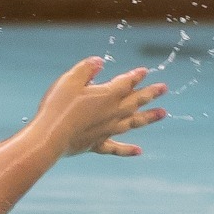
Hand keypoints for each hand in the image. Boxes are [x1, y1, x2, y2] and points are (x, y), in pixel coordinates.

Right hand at [27, 57, 166, 156]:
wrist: (49, 138)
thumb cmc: (58, 107)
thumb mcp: (70, 80)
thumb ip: (86, 69)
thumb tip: (99, 61)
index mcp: (107, 96)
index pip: (126, 83)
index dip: (136, 76)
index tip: (145, 71)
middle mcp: (112, 113)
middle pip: (135, 101)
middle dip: (150, 93)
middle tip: (164, 88)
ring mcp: (106, 130)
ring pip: (133, 122)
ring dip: (148, 117)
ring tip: (163, 113)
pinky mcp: (96, 144)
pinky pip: (116, 148)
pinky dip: (127, 150)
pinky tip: (139, 151)